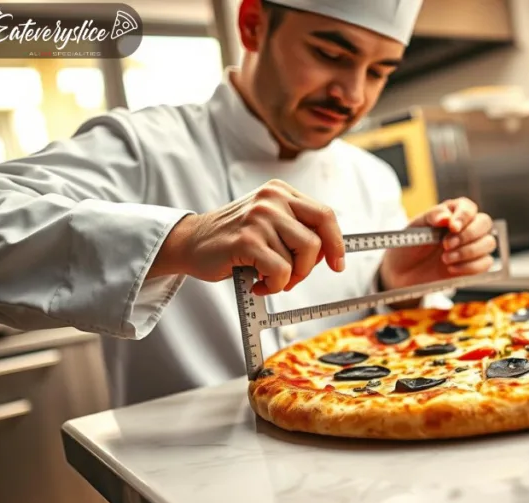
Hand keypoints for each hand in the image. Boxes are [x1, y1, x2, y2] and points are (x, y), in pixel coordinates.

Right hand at [148, 179, 345, 294]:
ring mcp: (259, 218)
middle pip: (316, 240)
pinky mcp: (247, 240)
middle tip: (291, 277)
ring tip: (267, 278)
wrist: (190, 242)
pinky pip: (281, 272)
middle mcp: (271, 199)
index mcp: (281, 191)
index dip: (336, 243)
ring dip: (287, 279)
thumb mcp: (268, 222)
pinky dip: (273, 285)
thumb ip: (296, 229)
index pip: (324, 215)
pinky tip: (257, 283)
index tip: (338, 264)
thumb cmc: (233, 238)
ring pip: (300, 259)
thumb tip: (331, 252)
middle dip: (308, 267)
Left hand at [378, 197, 495, 292]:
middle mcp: (465, 227)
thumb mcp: (414, 227)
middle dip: (467, 236)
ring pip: (489, 243)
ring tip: (445, 259)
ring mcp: (472, 246)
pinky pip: (486, 263)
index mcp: (452, 213)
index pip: (469, 207)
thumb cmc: (408, 245)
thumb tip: (446, 216)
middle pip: (485, 223)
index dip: (464, 216)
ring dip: (468, 252)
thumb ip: (431, 217)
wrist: (402, 272)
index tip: (452, 227)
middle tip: (446, 246)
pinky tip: (451, 268)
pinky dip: (469, 267)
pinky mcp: (473, 264)